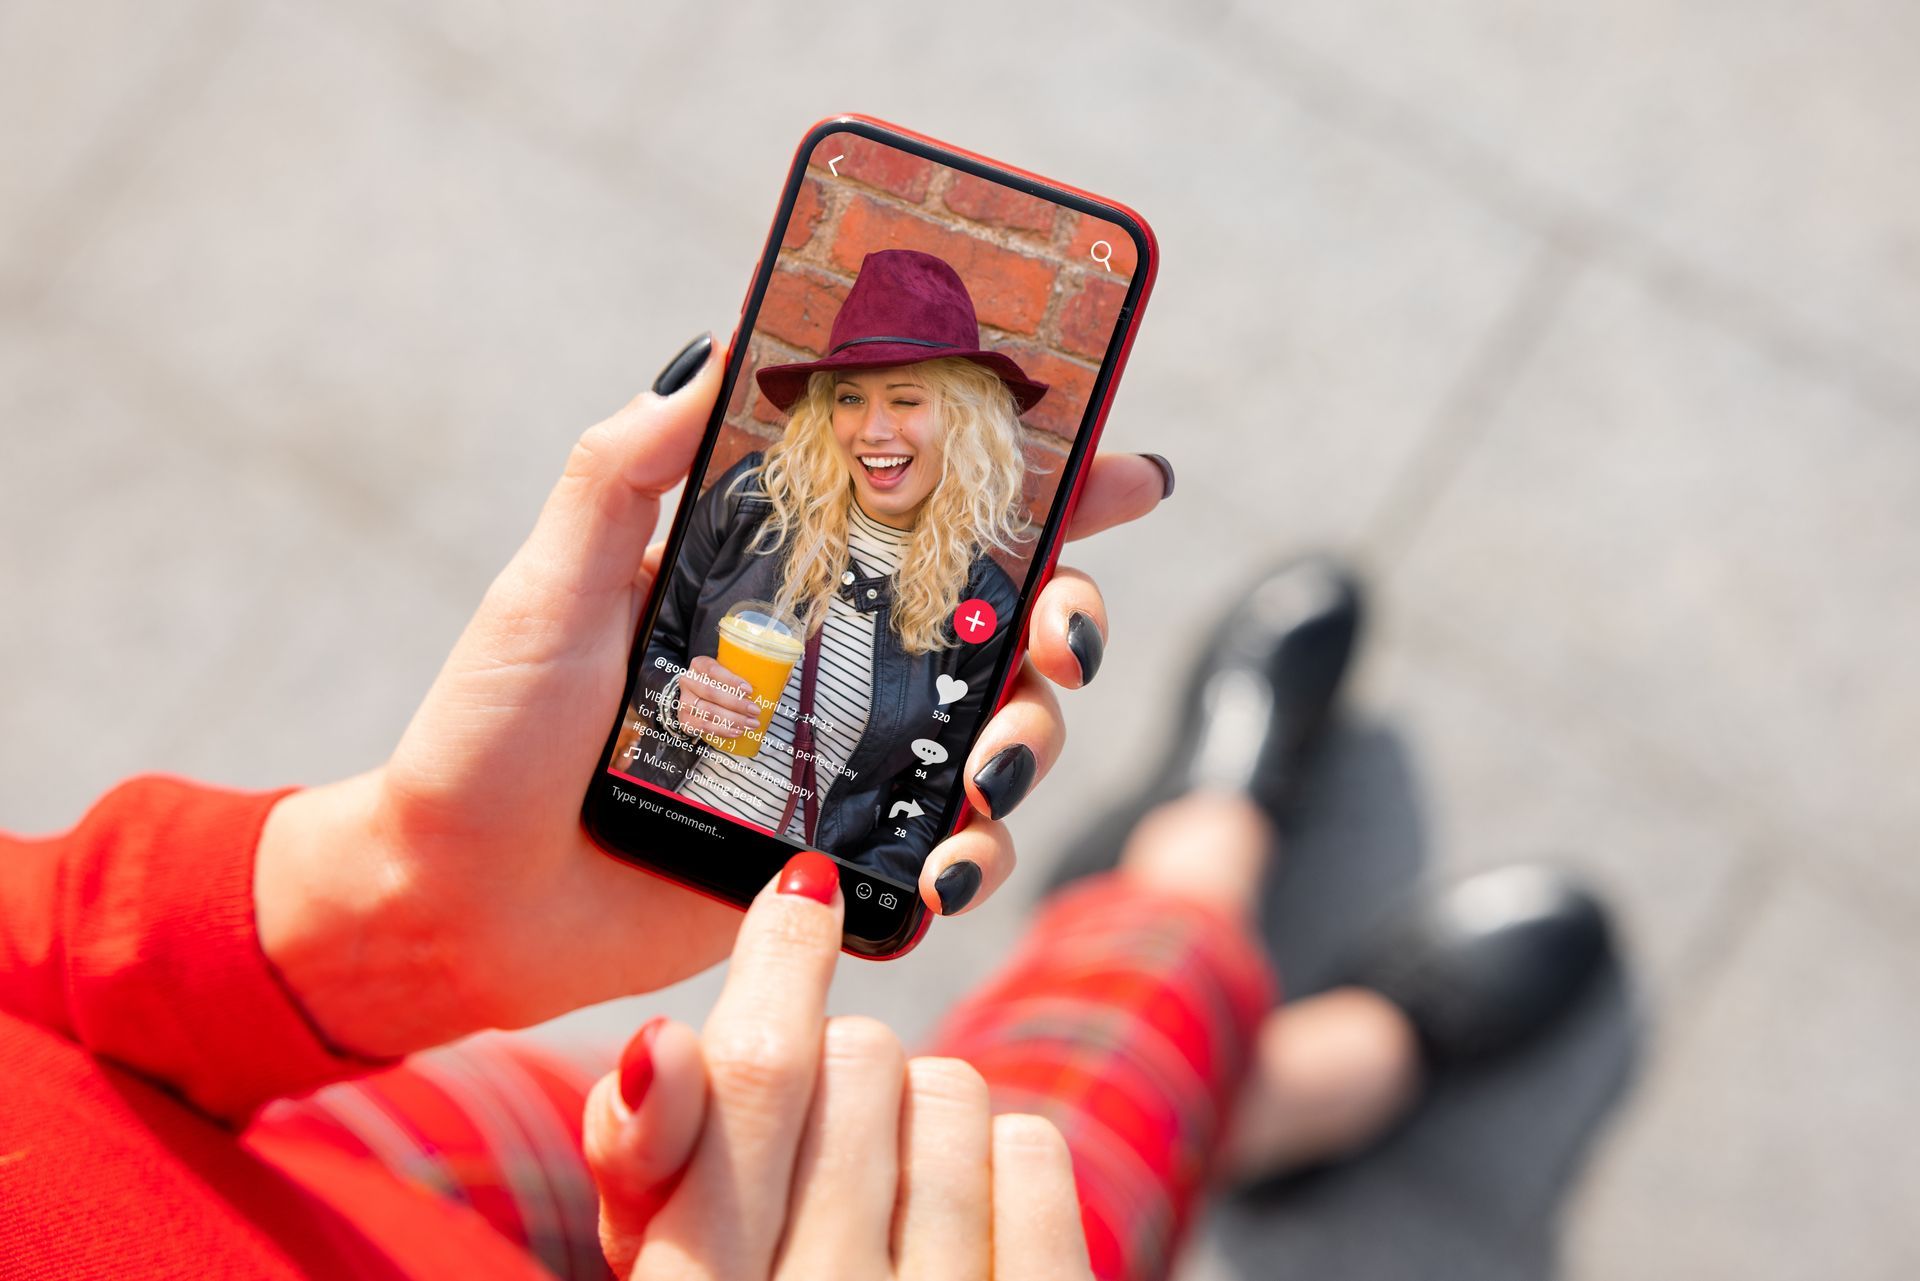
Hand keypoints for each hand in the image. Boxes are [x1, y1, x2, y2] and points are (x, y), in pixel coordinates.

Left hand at [255, 333, 1168, 1056]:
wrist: (456, 900)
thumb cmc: (491, 734)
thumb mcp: (554, 582)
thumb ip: (626, 467)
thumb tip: (721, 345)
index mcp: (786, 580)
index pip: (935, 516)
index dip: (1046, 491)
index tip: (1123, 468)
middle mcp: (840, 663)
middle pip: (1007, 624)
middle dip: (1070, 619)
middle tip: (1060, 638)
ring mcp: (848, 763)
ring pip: (1002, 734)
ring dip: (1031, 743)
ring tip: (987, 773)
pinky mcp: (841, 858)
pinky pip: (951, 847)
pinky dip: (978, 854)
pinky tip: (950, 866)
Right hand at [582, 854, 1094, 1279]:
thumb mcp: (671, 1274)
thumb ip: (650, 1165)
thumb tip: (661, 1042)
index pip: (751, 1076)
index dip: (779, 961)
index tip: (804, 890)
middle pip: (859, 1060)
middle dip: (836, 1076)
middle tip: (820, 1154)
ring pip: (950, 1089)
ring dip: (916, 1122)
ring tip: (885, 1209)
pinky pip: (1034, 1150)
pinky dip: (999, 1164)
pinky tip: (960, 1229)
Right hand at [674, 657, 759, 740]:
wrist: (694, 696)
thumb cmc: (717, 682)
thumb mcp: (725, 671)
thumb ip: (744, 673)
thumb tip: (779, 680)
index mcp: (699, 665)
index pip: (713, 670)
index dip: (731, 680)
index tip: (749, 690)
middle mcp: (688, 682)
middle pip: (711, 693)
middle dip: (736, 704)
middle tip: (755, 710)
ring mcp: (685, 702)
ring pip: (708, 712)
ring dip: (732, 720)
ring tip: (751, 724)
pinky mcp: (686, 719)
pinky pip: (704, 727)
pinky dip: (722, 730)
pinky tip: (736, 731)